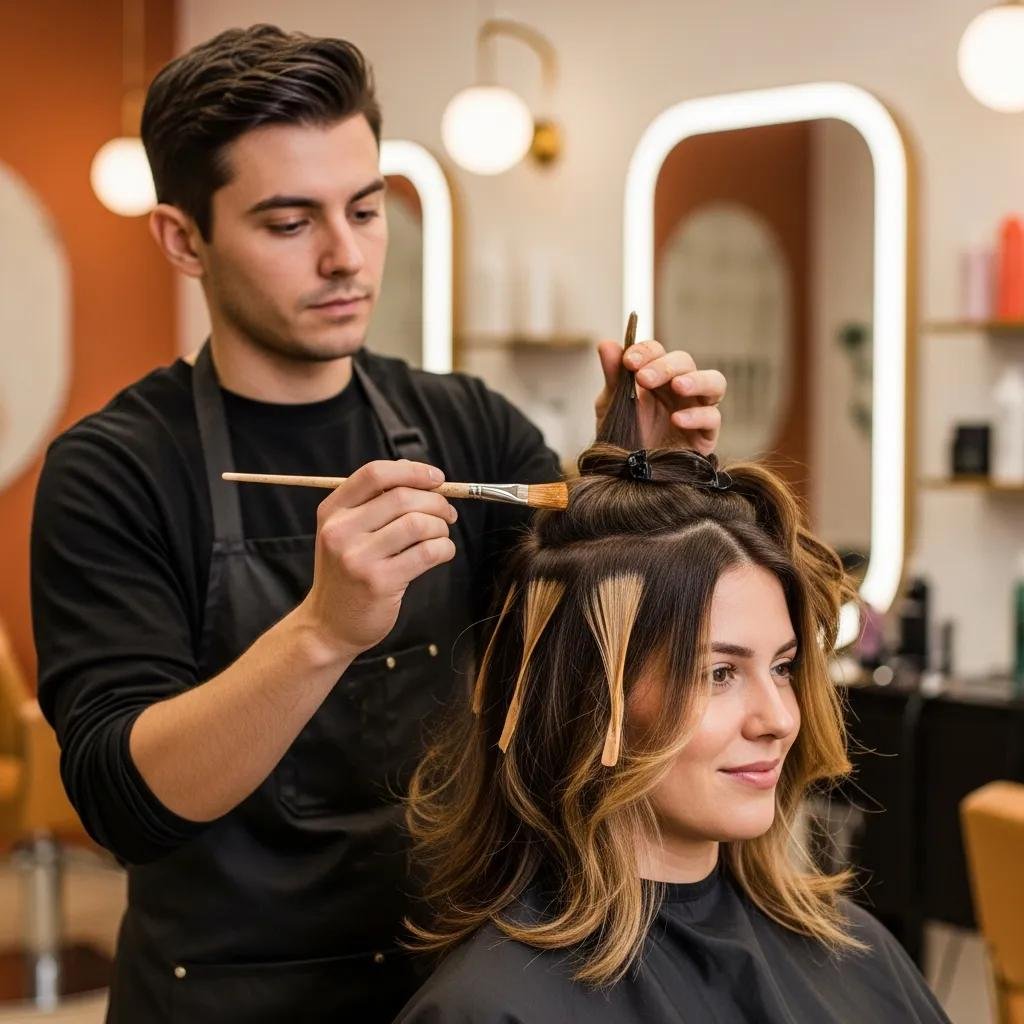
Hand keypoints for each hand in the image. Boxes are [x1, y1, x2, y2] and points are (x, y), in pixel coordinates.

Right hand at [296, 460, 457, 659]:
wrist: (328, 625)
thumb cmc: (346, 574)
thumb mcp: (345, 533)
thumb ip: (375, 504)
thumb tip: (420, 475)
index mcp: (332, 511)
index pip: (375, 474)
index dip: (412, 471)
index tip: (436, 478)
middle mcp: (341, 531)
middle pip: (402, 496)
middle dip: (435, 501)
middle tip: (447, 513)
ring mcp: (358, 557)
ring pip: (418, 523)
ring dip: (440, 526)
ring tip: (441, 535)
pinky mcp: (379, 582)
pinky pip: (427, 552)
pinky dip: (444, 548)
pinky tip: (442, 552)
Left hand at [595, 339, 725, 453]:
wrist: (628, 476)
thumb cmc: (623, 438)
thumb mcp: (612, 406)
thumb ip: (613, 377)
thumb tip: (606, 344)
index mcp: (656, 377)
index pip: (658, 352)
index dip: (646, 351)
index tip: (629, 361)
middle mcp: (680, 388)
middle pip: (685, 362)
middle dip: (665, 366)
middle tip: (643, 378)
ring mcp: (696, 409)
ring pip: (714, 382)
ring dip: (696, 380)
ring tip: (679, 386)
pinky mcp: (706, 435)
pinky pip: (713, 418)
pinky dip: (697, 416)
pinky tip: (678, 420)